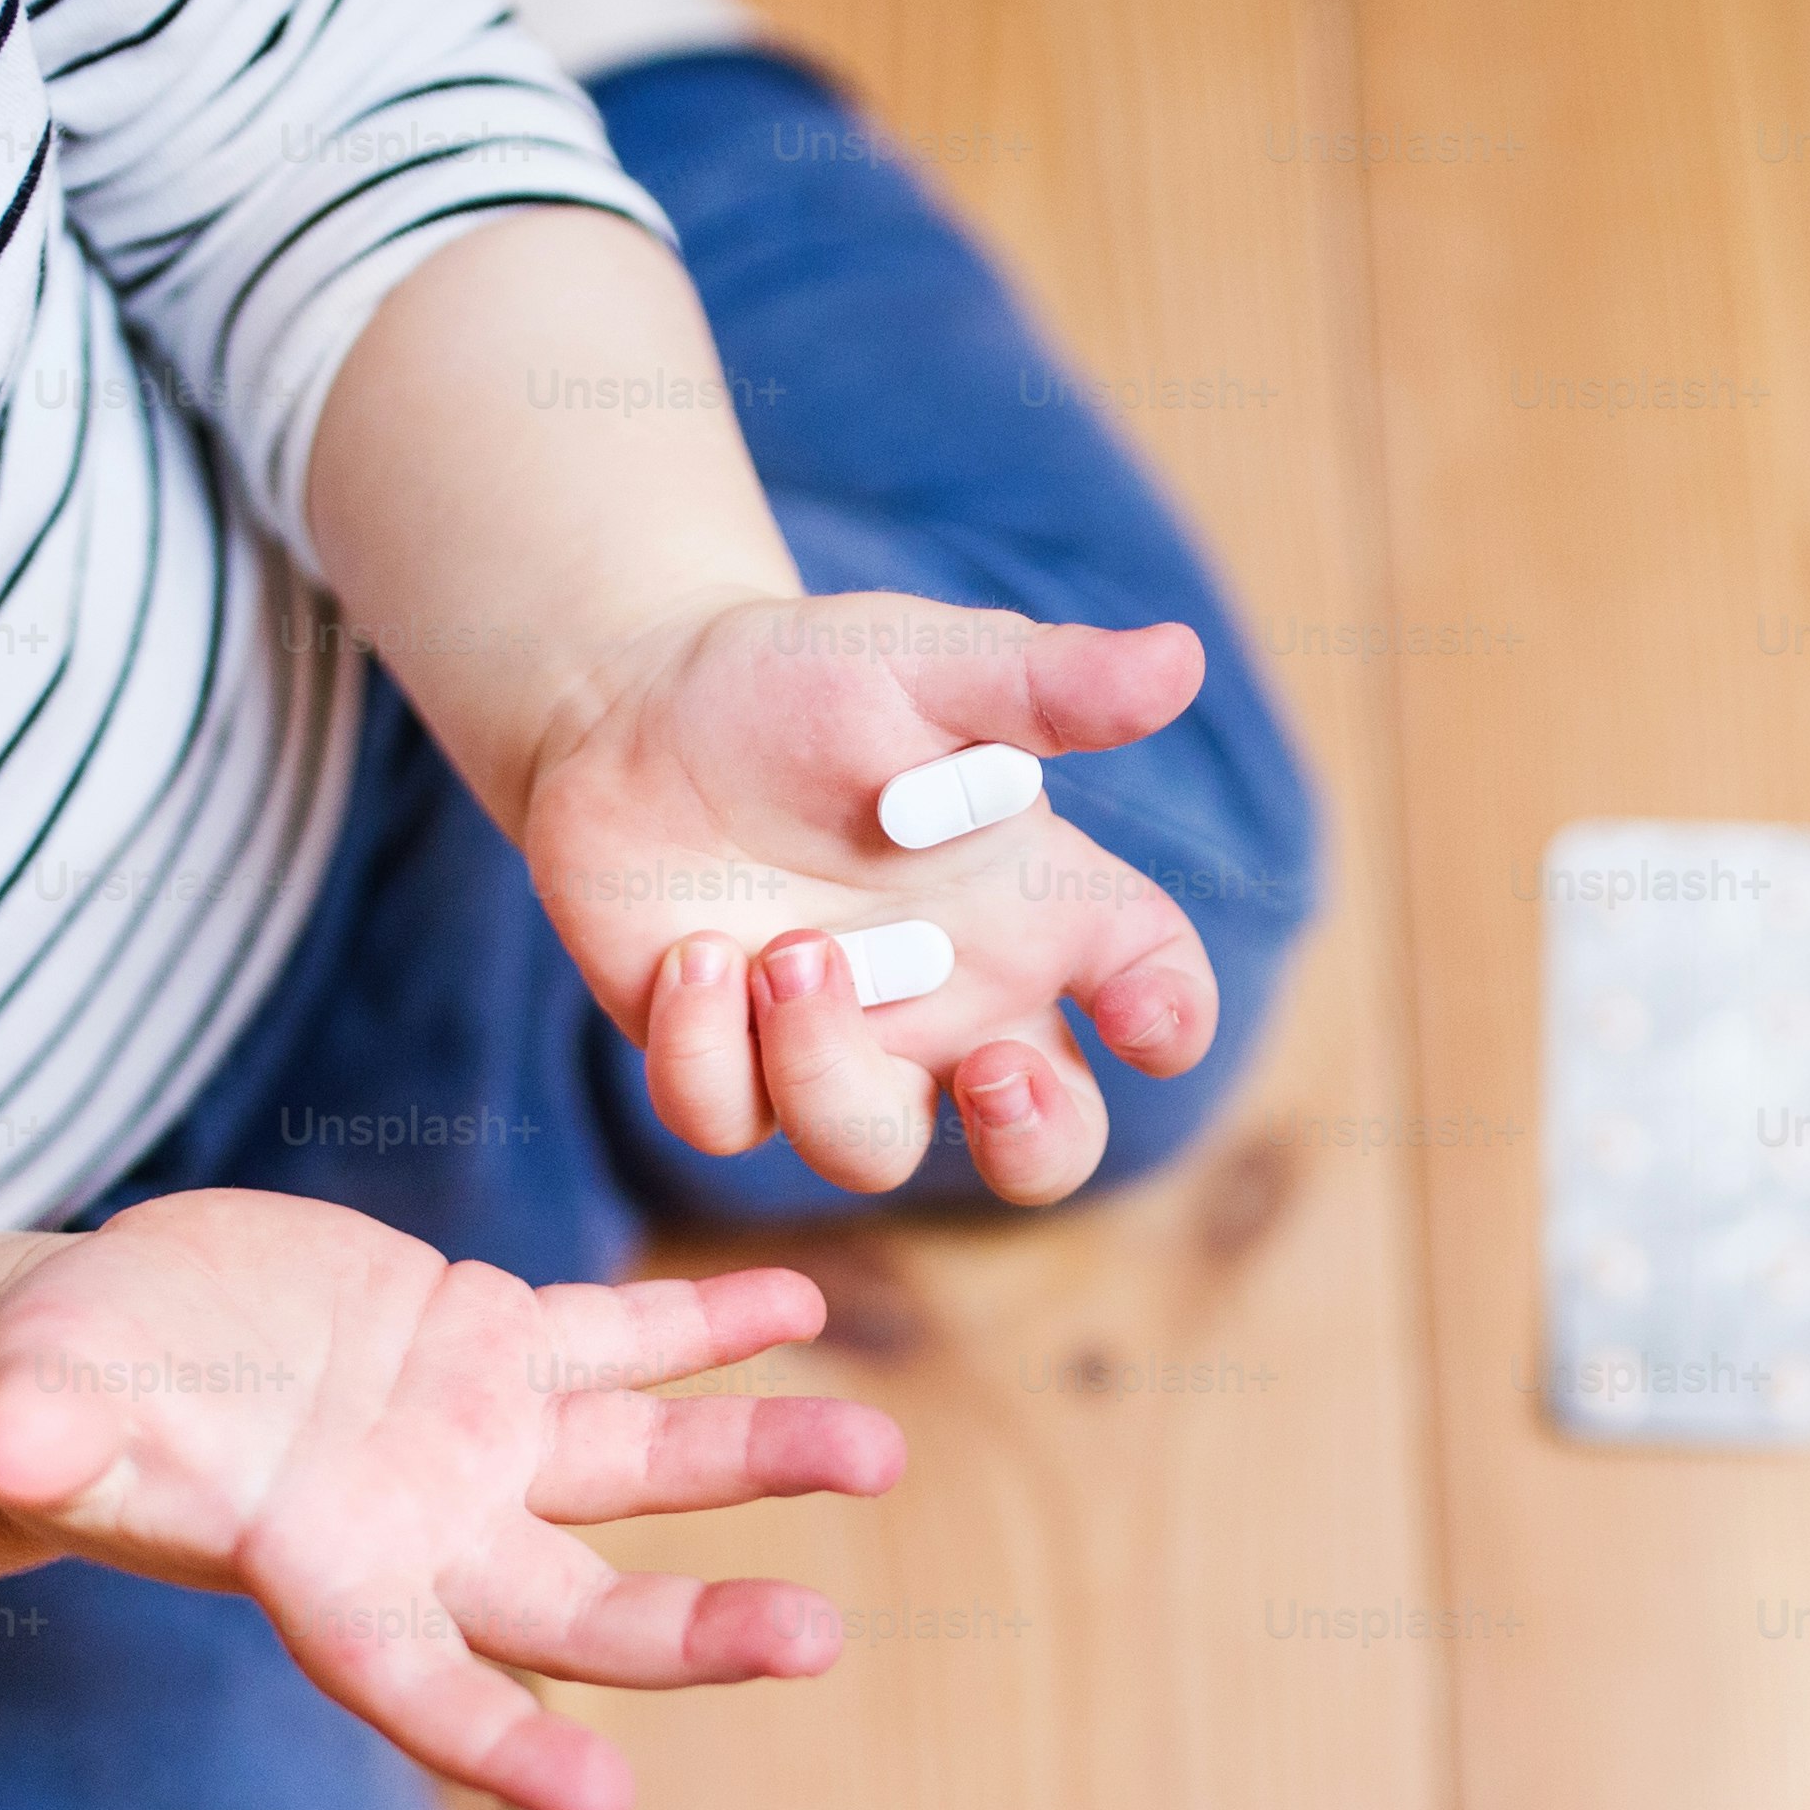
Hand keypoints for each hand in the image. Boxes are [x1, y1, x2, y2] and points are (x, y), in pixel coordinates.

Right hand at [0, 1191, 903, 1809]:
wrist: (110, 1343)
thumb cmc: (48, 1400)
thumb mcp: (32, 1404)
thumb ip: (43, 1431)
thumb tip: (5, 1443)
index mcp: (323, 1584)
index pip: (423, 1689)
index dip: (505, 1745)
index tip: (607, 1801)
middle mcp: (431, 1537)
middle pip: (583, 1606)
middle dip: (695, 1630)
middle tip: (814, 1641)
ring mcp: (481, 1443)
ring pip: (644, 1464)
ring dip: (757, 1457)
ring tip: (879, 1450)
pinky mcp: (497, 1342)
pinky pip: (622, 1335)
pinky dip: (707, 1323)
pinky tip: (798, 1298)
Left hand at [522, 591, 1226, 1203]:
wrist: (631, 701)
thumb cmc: (802, 681)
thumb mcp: (925, 665)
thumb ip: (1047, 682)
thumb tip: (1178, 660)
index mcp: (1033, 911)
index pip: (1152, 985)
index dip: (1171, 1021)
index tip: (1141, 1016)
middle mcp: (952, 1002)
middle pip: (1045, 1147)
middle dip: (1036, 1142)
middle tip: (995, 1071)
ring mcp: (839, 1045)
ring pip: (870, 1150)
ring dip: (831, 1068)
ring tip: (793, 952)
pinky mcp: (723, 1062)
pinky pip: (725, 1117)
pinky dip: (708, 1047)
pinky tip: (695, 951)